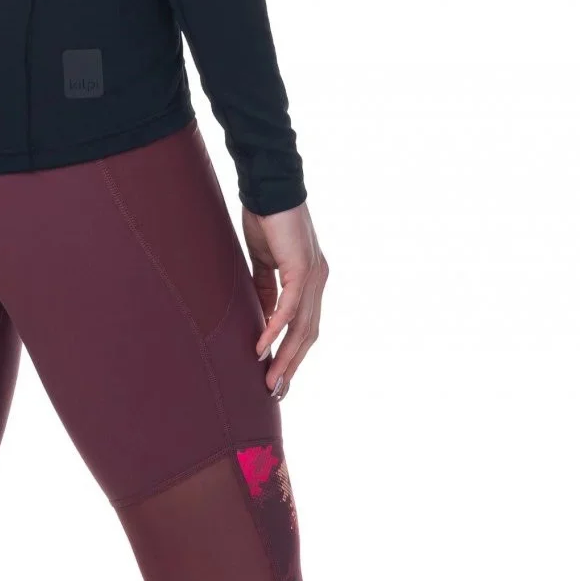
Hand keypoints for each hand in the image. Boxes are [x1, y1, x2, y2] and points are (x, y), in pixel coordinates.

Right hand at [242, 202, 328, 399]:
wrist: (268, 188)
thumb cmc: (265, 221)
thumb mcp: (263, 264)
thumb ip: (265, 291)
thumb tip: (261, 319)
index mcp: (312, 281)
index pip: (306, 327)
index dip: (294, 355)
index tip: (278, 378)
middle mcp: (318, 281)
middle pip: (308, 335)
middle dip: (292, 365)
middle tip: (276, 392)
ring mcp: (313, 276)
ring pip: (302, 327)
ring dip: (285, 357)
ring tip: (269, 380)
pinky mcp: (301, 268)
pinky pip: (289, 307)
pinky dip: (275, 329)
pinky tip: (262, 347)